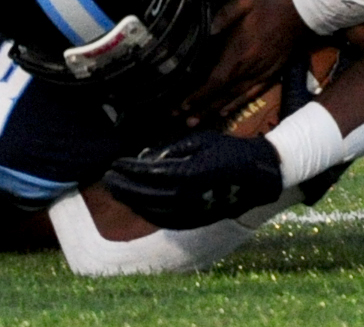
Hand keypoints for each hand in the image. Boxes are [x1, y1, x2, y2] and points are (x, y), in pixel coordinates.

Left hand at [103, 130, 281, 229]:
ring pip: (149, 210)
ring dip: (129, 200)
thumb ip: (172, 150)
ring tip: (116, 189)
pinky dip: (145, 211)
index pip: (147, 174)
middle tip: (107, 177)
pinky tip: (136, 203)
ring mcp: (188, 213)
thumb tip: (146, 158)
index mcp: (187, 174)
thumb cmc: (229, 151)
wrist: (256, 176)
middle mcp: (185, 197)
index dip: (128, 168)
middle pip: (142, 195)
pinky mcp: (193, 222)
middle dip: (122, 186)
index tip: (114, 162)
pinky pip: (161, 220)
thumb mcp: (201, 140)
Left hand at [179, 0, 317, 123]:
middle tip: (183, 120)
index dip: (198, 95)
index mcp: (240, 51)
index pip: (215, 80)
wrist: (306, 7)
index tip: (182, 105)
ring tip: (198, 121)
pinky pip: (254, 93)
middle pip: (222, 94)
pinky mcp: (274, 72)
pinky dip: (238, 103)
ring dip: (215, 110)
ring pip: (236, 97)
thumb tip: (206, 33)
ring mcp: (263, 72)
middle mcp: (250, 67)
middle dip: (201, 108)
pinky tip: (226, 110)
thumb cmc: (273, 0)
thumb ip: (223, 15)